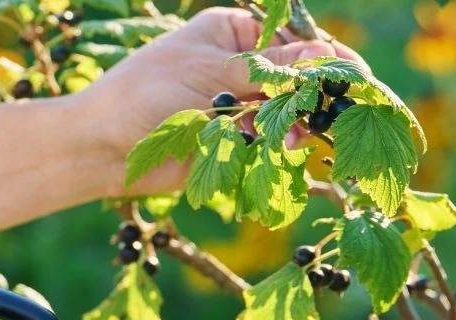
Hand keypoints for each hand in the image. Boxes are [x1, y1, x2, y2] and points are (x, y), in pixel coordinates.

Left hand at [81, 7, 358, 194]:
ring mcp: (234, 106)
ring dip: (298, 122)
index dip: (326, 57)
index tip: (354, 75)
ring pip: (284, 113)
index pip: (293, 39)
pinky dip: (278, 147)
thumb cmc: (144, 94)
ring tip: (305, 133)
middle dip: (318, 93)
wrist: (100, 147)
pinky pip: (265, 144)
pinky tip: (287, 149)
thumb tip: (323, 55)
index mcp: (232, 34)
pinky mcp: (228, 143)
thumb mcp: (210, 73)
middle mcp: (237, 67)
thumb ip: (267, 70)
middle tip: (347, 109)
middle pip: (294, 77)